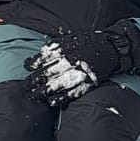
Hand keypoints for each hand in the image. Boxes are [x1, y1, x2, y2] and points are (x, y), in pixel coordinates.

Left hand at [23, 25, 139, 106]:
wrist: (113, 49)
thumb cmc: (90, 42)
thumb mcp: (71, 38)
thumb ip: (54, 47)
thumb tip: (37, 57)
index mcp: (65, 50)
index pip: (43, 58)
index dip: (32, 64)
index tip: (27, 67)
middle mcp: (70, 62)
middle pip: (46, 74)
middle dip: (34, 81)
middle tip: (27, 86)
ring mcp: (79, 74)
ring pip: (56, 86)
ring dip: (43, 92)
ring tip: (34, 96)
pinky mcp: (87, 84)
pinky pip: (71, 94)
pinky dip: (60, 99)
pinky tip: (51, 101)